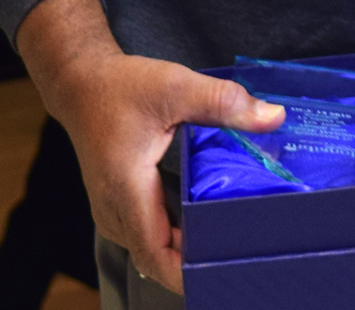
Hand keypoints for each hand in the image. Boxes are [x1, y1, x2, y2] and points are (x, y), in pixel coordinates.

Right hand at [17, 0, 282, 293]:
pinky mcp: (117, 203)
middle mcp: (115, 209)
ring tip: (230, 239)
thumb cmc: (122, 87)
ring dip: (183, 251)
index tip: (223, 267)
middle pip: (155, 258)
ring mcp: (113, 210)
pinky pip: (146, 233)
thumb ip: (224, 103)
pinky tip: (204, 223)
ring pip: (150, 249)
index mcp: (127, 190)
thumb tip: (275, 117)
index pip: (155, 253)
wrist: (80, 83)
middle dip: (194, 262)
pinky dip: (173, 236)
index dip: (186, 271)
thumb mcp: (177, 86)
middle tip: (242, 250)